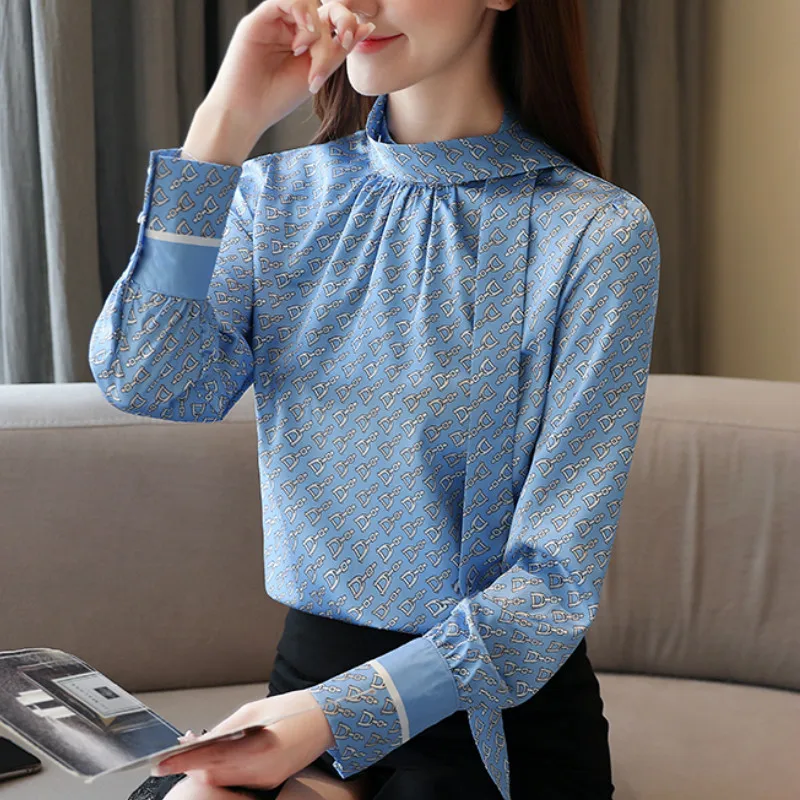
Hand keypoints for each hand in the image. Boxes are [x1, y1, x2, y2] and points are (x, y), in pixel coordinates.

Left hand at [150, 689, 334, 789]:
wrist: (325, 719)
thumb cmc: (291, 709)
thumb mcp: (252, 711)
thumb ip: (223, 730)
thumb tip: (195, 741)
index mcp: (255, 748)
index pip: (208, 760)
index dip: (181, 762)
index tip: (161, 763)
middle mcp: (259, 770)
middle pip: (212, 776)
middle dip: (192, 766)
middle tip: (177, 754)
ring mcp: (265, 780)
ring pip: (222, 781)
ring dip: (207, 768)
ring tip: (198, 752)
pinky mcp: (268, 783)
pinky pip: (237, 781)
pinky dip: (224, 770)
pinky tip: (222, 757)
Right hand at [200, 1, 374, 140]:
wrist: (248, 112)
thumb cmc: (279, 98)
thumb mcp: (318, 72)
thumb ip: (339, 49)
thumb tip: (366, 26)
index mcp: (308, 39)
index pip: (334, 18)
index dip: (348, 24)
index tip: (349, 42)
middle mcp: (291, 26)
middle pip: (324, 8)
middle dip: (339, 22)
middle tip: (341, 43)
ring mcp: (275, 21)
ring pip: (307, 2)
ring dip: (316, 24)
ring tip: (309, 51)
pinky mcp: (258, 20)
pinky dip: (300, 11)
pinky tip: (302, 37)